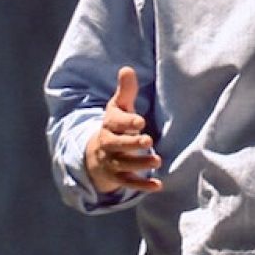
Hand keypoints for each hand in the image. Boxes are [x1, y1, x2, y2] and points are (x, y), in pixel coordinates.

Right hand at [83, 66, 163, 193]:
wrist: (96, 154)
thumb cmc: (115, 126)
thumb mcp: (118, 108)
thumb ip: (125, 91)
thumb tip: (127, 69)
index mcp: (109, 125)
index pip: (115, 123)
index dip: (127, 122)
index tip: (140, 121)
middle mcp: (108, 144)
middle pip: (117, 145)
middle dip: (132, 144)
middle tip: (148, 140)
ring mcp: (112, 162)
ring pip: (124, 165)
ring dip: (140, 164)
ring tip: (158, 161)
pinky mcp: (118, 177)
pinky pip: (129, 183)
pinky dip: (142, 186)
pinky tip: (158, 186)